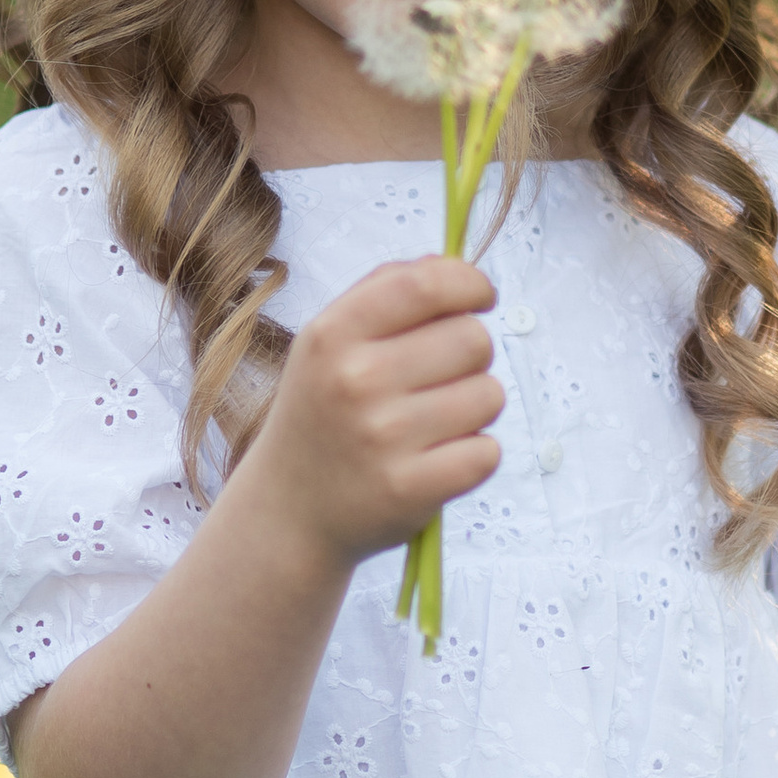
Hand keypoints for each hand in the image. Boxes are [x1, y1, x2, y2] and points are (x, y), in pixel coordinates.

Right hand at [241, 255, 502, 570]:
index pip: (427, 283)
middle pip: (474, 339)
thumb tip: (456, 267)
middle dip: (470, 356)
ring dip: (474, 407)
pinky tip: (436, 460)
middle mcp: (355, 381)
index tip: (479, 298)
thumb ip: (386, 290)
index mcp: (333, 334)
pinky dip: (474, 455)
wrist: (288, 510)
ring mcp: (383, 438)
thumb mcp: (328, 342)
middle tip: (438, 380)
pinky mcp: (410, 490)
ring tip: (432, 424)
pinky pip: (487, 452)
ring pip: (489, 395)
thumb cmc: (324, 412)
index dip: (470, 283)